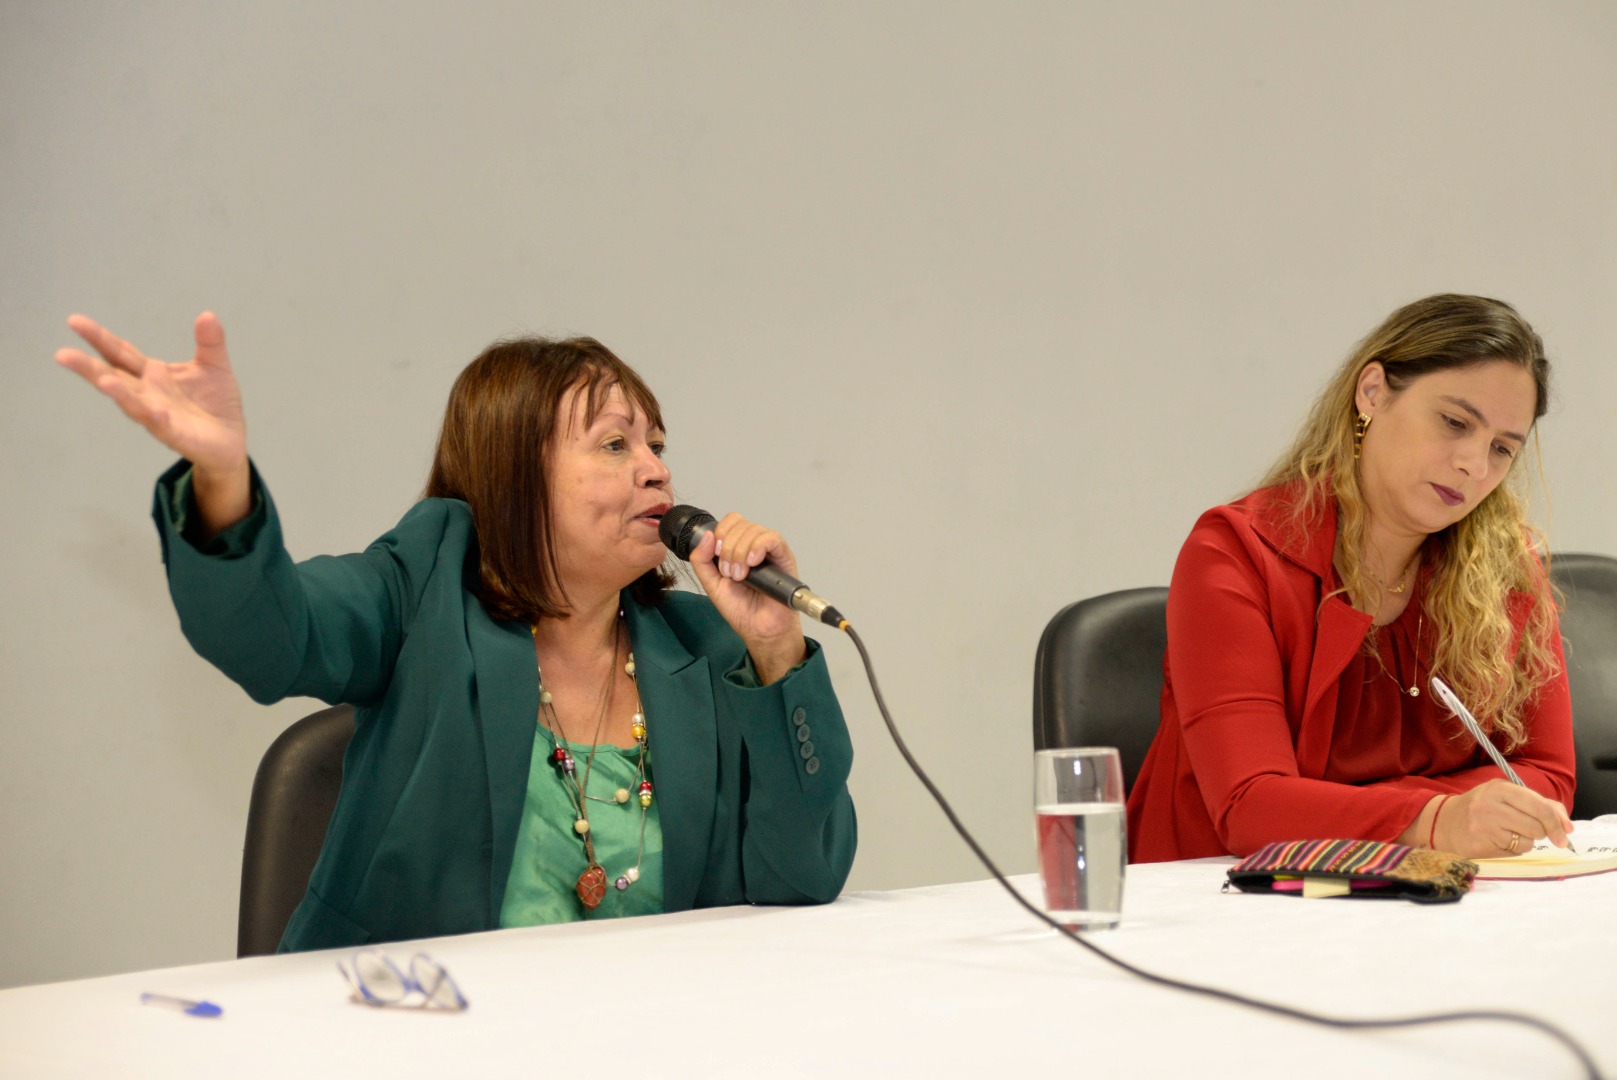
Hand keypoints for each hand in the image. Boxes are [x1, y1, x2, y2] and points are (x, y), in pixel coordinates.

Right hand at [56, 312, 250, 535]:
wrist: (231, 441)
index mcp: (153, 374)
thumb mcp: (214, 366)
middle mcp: (148, 394)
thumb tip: (208, 314)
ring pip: (132, 403)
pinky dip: (156, 418)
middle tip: (62, 354)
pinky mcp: (176, 435)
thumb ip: (210, 342)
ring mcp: (158, 415)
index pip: (120, 352)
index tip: (74, 321)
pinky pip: (163, 426)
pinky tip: (154, 411)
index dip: (99, 337)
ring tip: (103, 381)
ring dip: (118, 393)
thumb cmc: (215, 403)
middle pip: (113, 376)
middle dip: (89, 367)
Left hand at [686, 512, 806, 683]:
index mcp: (738, 548)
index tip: (716, 555)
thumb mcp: (712, 584)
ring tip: (741, 575)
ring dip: (740, 552)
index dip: (720, 532)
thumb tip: (706, 535)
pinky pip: (773, 538)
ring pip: (754, 529)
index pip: (730, 521)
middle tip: (729, 573)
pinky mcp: (784, 557)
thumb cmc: (741, 610)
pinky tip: (752, 563)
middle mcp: (754, 545)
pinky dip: (758, 547)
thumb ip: (701, 560)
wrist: (760, 630)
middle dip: (728, 548)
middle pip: (740, 523)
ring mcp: (770, 551)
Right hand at [1434, 779, 1574, 856]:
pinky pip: (1514, 852)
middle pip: (1537, 826)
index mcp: (1500, 788)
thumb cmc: (1483, 808)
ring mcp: (1484, 825)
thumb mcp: (1508, 797)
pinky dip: (1513, 849)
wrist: (1444, 822)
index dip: (1556, 822)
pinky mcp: (1481, 844)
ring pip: (1528, 841)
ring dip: (1526, 841)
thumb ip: (1540, 805)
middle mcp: (1491, 805)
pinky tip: (1498, 840)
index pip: (1539, 806)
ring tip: (1509, 833)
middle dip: (1541, 832)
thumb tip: (1567, 826)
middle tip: (1533, 832)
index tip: (1566, 833)